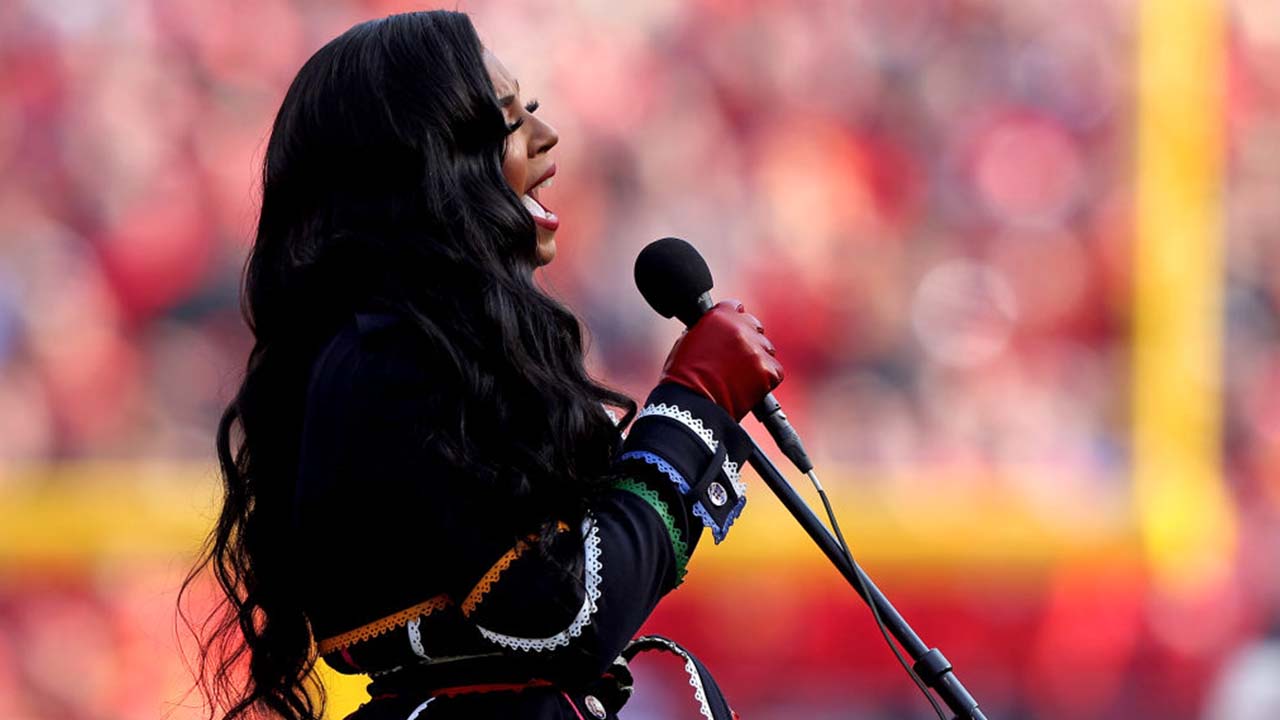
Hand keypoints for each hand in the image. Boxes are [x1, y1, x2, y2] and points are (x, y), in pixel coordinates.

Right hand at [658, 300, 783, 420]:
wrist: (692, 403)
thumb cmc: (683, 376)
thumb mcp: (689, 340)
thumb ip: (709, 330)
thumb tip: (717, 333)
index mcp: (719, 316)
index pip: (736, 309)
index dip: (734, 322)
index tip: (732, 333)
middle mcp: (740, 327)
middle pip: (755, 327)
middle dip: (748, 340)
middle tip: (737, 359)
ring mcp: (755, 349)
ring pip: (766, 350)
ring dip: (757, 360)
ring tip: (740, 377)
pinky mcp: (767, 370)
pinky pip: (775, 371)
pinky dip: (766, 379)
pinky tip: (749, 386)